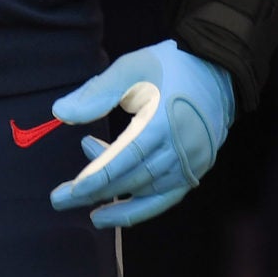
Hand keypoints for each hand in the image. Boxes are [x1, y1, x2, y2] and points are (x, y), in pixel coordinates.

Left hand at [47, 40, 234, 228]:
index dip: (96, 178)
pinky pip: (165, 198)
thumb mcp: (131, 68)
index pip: (124, 159)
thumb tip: (59, 113)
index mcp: (163, 121)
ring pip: (147, 192)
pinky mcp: (196, 170)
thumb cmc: (170, 66)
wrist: (218, 70)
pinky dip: (140, 208)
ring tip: (82, 197)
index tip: (69, 193)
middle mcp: (180, 149)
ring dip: (114, 197)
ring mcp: (192, 163)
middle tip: (60, 199)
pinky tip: (114, 210)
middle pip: (132, 180)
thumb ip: (96, 93)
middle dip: (94, 192)